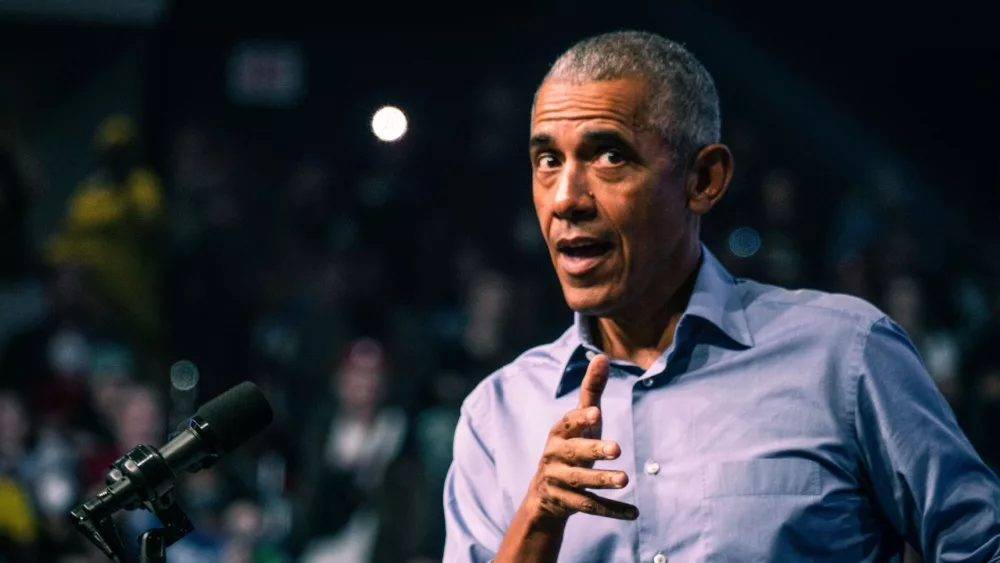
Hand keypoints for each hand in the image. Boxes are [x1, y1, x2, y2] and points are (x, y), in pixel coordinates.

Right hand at [525, 354, 637, 521]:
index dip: (580, 419)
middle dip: (594, 451)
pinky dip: (612, 510)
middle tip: (618, 449)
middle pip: (574, 453)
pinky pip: (591, 507)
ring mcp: (559, 482)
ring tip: (625, 479)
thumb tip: (603, 356)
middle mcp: (554, 457)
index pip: (568, 423)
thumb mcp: (581, 421)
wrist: (544, 493)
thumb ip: (591, 390)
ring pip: (581, 482)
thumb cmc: (570, 445)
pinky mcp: (568, 504)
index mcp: (558, 433)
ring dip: (602, 480)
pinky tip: (634, 512)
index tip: (597, 413)